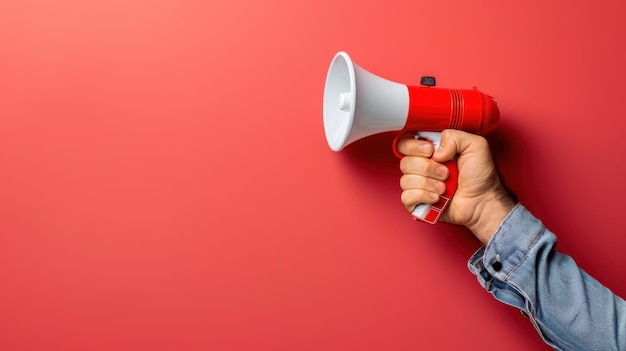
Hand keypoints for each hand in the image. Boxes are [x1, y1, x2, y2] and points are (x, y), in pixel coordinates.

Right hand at [398, 130, 515, 243]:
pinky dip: (422, 197)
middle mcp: (422, 167)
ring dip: (428, 184)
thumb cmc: (480, 177)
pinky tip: (436, 197)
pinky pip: (406, 197)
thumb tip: (435, 150)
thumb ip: (454, 137)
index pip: (406, 144)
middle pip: (405, 162)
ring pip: (405, 180)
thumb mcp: (475, 146)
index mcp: (431, 152)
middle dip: (427, 168)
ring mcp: (419, 186)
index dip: (414, 147)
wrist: (483, 202)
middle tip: (445, 172)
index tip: (431, 151)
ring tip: (444, 188)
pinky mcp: (418, 202)